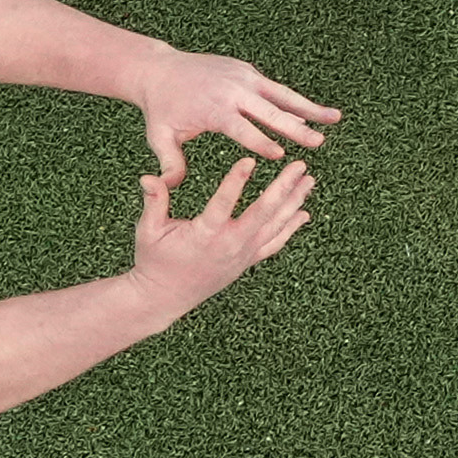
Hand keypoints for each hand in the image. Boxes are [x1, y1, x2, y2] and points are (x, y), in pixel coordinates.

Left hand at [123, 46, 340, 173]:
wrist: (159, 69)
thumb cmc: (161, 109)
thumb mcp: (159, 136)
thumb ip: (169, 161)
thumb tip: (169, 186)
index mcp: (213, 109)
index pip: (241, 128)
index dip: (260, 142)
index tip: (281, 155)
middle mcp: (232, 91)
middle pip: (269, 111)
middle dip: (294, 128)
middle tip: (318, 142)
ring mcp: (242, 78)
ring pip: (281, 95)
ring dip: (309, 108)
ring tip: (336, 118)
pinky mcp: (247, 72)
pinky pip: (276, 89)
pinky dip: (296, 100)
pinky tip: (317, 112)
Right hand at [123, 146, 316, 315]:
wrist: (165, 297)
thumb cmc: (154, 260)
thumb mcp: (148, 230)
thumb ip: (154, 201)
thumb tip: (148, 176)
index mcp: (205, 234)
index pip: (224, 203)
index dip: (236, 181)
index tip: (250, 161)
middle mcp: (230, 244)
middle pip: (264, 212)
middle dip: (284, 187)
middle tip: (300, 165)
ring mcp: (242, 254)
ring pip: (276, 226)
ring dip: (294, 201)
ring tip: (309, 180)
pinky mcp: (247, 261)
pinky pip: (275, 243)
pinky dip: (291, 228)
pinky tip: (304, 213)